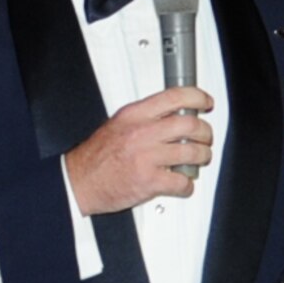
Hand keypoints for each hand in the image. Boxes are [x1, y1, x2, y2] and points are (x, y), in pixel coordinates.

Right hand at [64, 87, 215, 215]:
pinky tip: (181, 183)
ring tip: (197, 160)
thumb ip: (146, 117)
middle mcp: (142, 133)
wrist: (78, 182)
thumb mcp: (119, 124)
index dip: (198, 98)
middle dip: (205, 133)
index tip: (205, 103)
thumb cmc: (96, 156)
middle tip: (204, 138)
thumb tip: (174, 114)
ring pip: (192, 153)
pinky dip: (187, 185)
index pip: (175, 97)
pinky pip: (182, 182)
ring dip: (201, 157)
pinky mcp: (149, 181)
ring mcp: (147, 157)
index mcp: (135, 115)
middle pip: (190, 125)